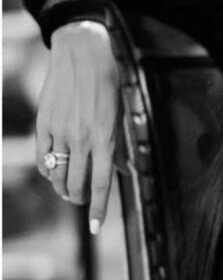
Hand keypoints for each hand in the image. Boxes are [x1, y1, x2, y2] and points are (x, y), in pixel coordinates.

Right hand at [36, 20, 122, 231]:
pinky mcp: (44, 123)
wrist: (81, 53)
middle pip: (76, 184)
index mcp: (105, 138)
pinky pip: (43, 157)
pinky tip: (52, 172)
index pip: (101, 183)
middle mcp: (82, 139)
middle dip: (79, 199)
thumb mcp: (120, 115)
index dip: (98, 208)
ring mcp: (60, 131)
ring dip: (62, 188)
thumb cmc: (107, 83)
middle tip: (80, 200)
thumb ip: (118, 146)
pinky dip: (48, 170)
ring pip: (57, 175)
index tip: (95, 226)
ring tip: (66, 190)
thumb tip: (122, 171)